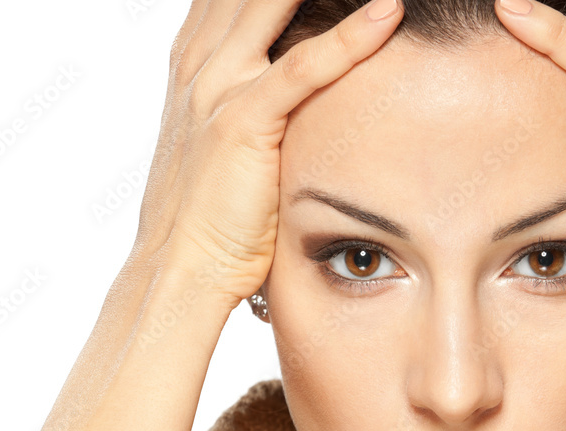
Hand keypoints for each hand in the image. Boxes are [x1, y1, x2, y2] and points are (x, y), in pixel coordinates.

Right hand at [132, 0, 403, 310]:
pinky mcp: (244, 124)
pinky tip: (388, 12)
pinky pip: (303, 68)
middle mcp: (201, 63)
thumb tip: (281, 96)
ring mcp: (218, 89)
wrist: (176, 268)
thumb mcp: (219, 145)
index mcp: (193, 63)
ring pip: (274, 4)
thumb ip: (247, 105)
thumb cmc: (207, 216)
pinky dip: (349, 37)